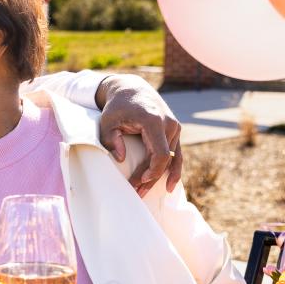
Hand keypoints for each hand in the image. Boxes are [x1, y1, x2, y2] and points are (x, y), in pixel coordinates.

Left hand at [96, 75, 182, 194]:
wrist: (132, 89)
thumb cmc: (117, 107)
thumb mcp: (107, 121)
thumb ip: (111, 139)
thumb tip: (121, 159)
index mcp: (154, 121)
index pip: (161, 154)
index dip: (153, 171)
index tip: (139, 181)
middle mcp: (169, 124)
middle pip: (166, 159)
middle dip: (152, 179)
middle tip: (138, 193)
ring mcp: (174, 127)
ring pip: (173, 159)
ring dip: (162, 177)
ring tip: (150, 193)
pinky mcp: (174, 130)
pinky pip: (177, 154)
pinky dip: (174, 169)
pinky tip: (169, 185)